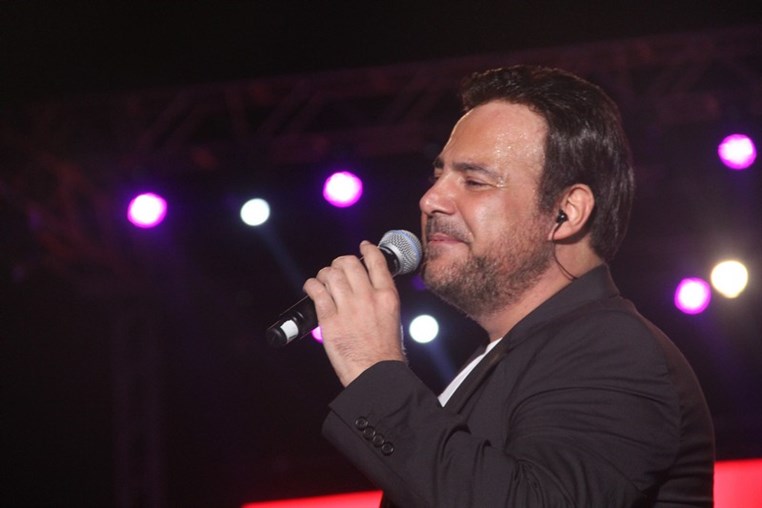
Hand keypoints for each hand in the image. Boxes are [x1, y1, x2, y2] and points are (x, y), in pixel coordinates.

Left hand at [303, 241, 404, 386]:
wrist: (376, 373)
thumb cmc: (386, 352)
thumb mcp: (393, 318)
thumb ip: (381, 299)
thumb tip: (369, 287)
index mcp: (387, 296)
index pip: (376, 262)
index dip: (367, 250)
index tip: (363, 247)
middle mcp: (367, 297)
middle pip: (349, 263)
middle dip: (340, 263)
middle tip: (337, 268)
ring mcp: (348, 308)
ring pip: (331, 274)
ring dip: (324, 274)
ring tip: (323, 280)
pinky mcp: (330, 320)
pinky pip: (317, 292)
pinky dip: (312, 285)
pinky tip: (312, 288)